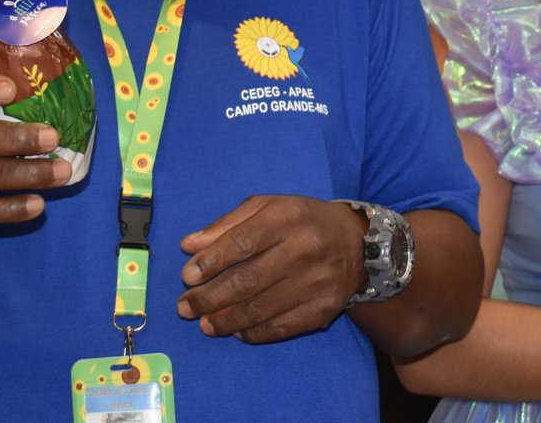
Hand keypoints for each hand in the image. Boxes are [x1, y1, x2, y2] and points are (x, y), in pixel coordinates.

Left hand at [176, 196, 366, 343]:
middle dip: (209, 297)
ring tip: (204, 324)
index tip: (187, 277)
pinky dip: (253, 332)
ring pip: (261, 309)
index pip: (242, 242)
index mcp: (287, 217)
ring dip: (226, 320)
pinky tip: (236, 331)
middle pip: (248, 280)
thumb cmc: (301, 221)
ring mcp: (316, 282)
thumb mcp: (267, 208)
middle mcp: (304, 249)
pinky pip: (279, 327)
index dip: (211, 261)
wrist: (356, 243)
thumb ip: (227, 225)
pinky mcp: (323, 310)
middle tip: (185, 307)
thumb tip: (189, 246)